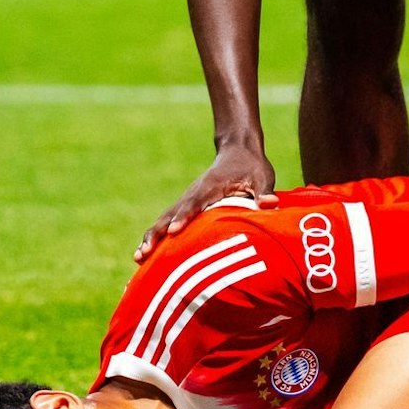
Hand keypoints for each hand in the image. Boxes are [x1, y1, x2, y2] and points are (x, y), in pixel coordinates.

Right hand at [134, 143, 275, 260]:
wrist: (238, 150)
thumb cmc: (251, 166)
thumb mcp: (262, 176)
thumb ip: (264, 191)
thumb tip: (270, 204)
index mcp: (210, 186)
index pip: (195, 203)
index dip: (184, 217)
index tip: (174, 231)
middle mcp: (193, 193)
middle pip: (170, 214)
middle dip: (157, 233)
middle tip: (144, 252)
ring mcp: (186, 199)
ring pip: (164, 219)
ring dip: (151, 237)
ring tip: (138, 258)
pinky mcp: (186, 206)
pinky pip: (167, 221)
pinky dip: (156, 235)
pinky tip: (145, 254)